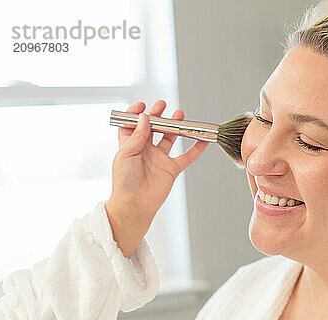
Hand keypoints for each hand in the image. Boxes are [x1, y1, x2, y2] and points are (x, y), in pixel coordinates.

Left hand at [105, 100, 208, 256]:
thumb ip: (137, 135)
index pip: (132, 125)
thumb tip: (145, 117)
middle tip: (162, 105)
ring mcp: (160, 159)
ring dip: (175, 126)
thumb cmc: (124, 182)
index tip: (143, 106)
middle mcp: (145, 150)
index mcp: (130, 146)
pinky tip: (203, 139)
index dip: (136, 114)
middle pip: (153, 128)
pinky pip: (187, 156)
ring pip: (170, 138)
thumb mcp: (126, 154)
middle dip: (158, 115)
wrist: (135, 205)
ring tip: (180, 115)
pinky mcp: (172, 169)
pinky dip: (196, 148)